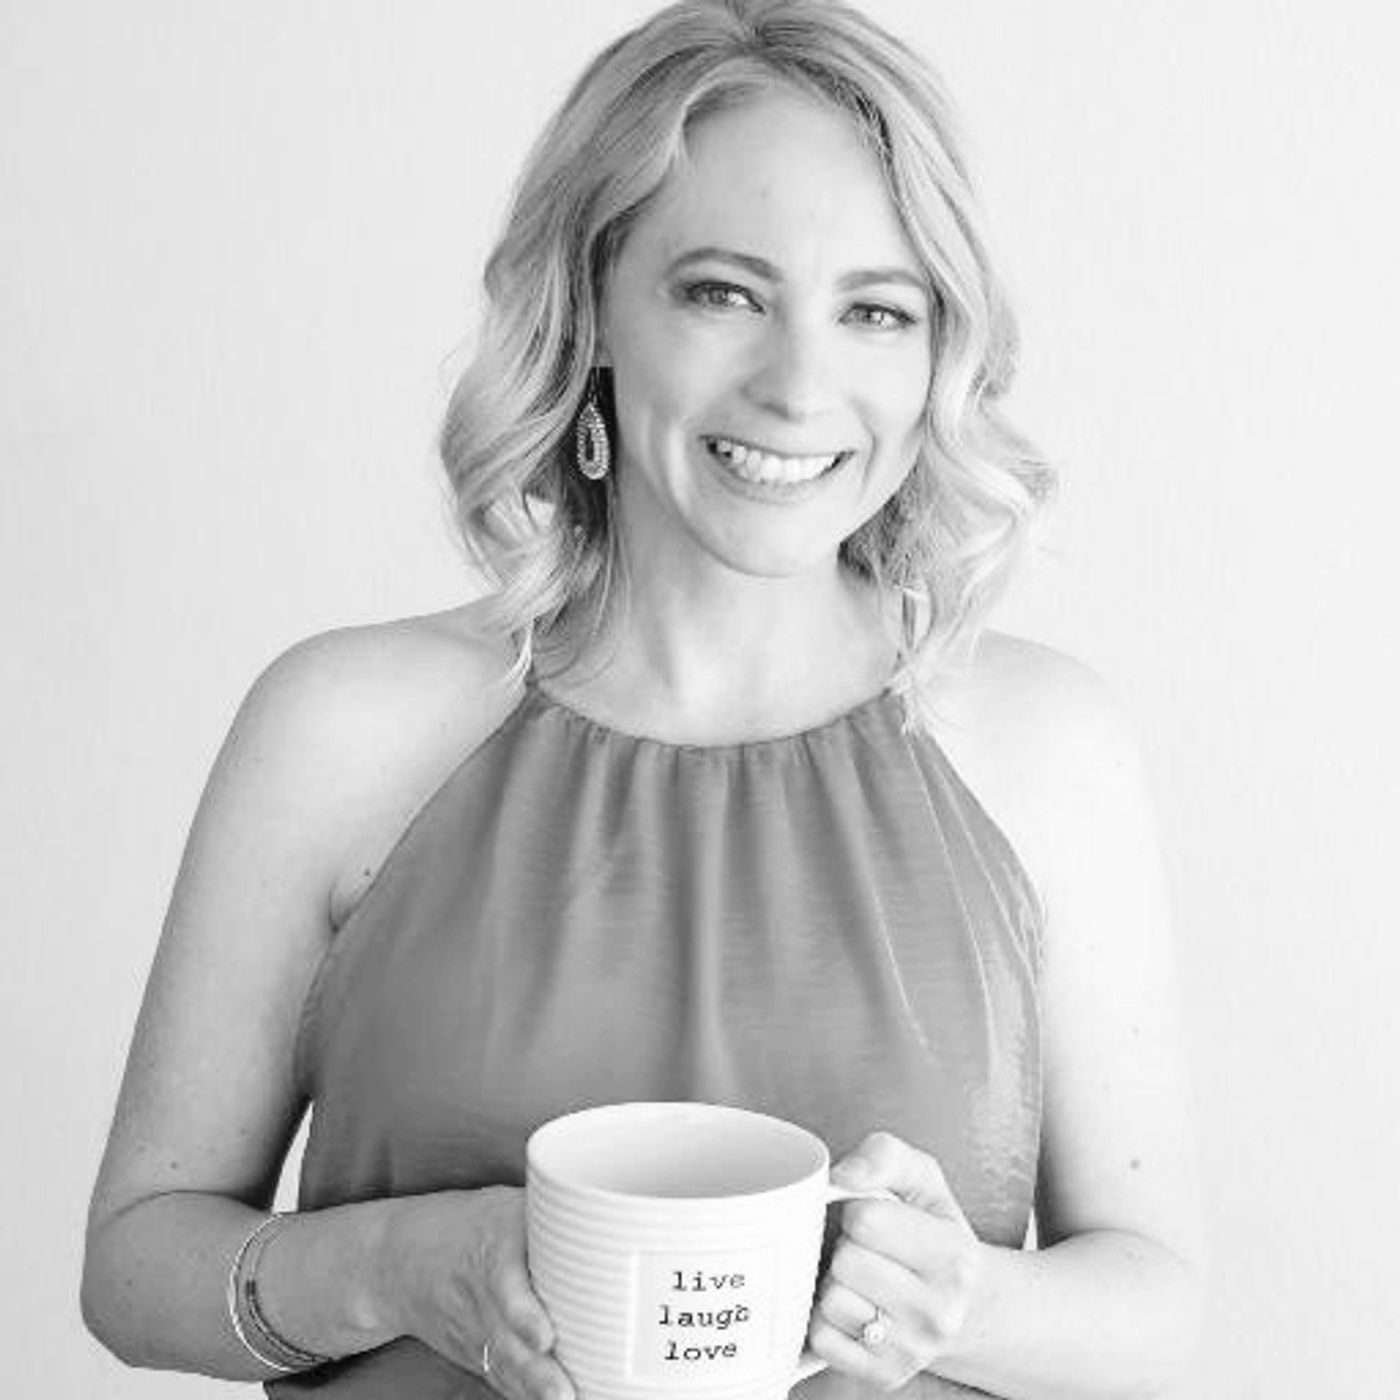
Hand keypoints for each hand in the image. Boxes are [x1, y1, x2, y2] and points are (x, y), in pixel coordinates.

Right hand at [376, 1188, 574, 1399]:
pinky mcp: (476, 1352)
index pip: (503, 1282)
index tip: (544, 1335)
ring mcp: (476, 1330)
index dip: (522, 1312)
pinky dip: (522, 1393)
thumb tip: (617, 1212)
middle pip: (507, 1338)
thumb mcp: (505, 1204)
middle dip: (535, 1369)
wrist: (400, 1258)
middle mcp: (480, 1295)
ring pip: (504, 1365)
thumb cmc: (470, 1224)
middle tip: (563, 1391)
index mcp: (490, 1248)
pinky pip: (500, 1376)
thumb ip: (552, 1213)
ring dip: (532, 1389)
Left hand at [808, 1132, 983, 1391]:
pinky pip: (822, 1338)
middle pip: (845, 1263)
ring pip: (830, 1303)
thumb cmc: (935, 1231)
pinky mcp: (884, 1375)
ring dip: (834, 1284)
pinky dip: (827, 1319)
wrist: (971, 1306)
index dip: (859, 1210)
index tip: (875, 1217)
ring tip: (860, 1278)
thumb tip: (842, 1176)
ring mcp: (912, 1351)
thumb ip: (884, 1155)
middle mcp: (939, 1313)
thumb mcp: (923, 1179)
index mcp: (954, 1257)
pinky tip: (853, 1307)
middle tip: (866, 1250)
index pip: (865, 1220)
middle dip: (846, 1247)